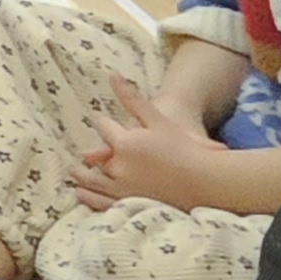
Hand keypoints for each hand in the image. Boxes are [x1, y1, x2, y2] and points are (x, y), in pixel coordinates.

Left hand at [72, 79, 236, 209]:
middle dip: (87, 156)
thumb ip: (131, 98)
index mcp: (124, 142)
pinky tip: (83, 196)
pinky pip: (103, 203)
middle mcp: (119, 167)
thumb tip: (112, 74)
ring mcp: (124, 189)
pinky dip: (90, 199)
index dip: (104, 124)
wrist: (206, 182)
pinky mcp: (131, 206)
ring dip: (82, 177)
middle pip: (95, 158)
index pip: (104, 128)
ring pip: (93, 182)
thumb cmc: (185, 148)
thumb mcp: (157, 118)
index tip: (102, 123)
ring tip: (74, 173)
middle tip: (77, 158)